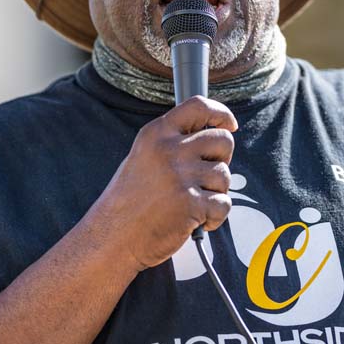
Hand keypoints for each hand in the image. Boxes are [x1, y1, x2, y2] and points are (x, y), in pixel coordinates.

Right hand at [92, 96, 237, 271]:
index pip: (199, 106)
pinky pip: (223, 203)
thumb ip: (173, 143)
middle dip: (221, 159)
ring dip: (215, 192)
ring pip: (225, 174)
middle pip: (223, 140)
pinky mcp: (192, 202)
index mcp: (156, 134)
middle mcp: (170, 150)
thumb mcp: (144, 157)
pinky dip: (215, 216)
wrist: (112, 237)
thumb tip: (212, 135)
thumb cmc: (129, 201)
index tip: (230, 124)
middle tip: (204, 177)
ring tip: (193, 203)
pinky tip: (196, 220)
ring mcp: (182, 175)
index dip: (221, 114)